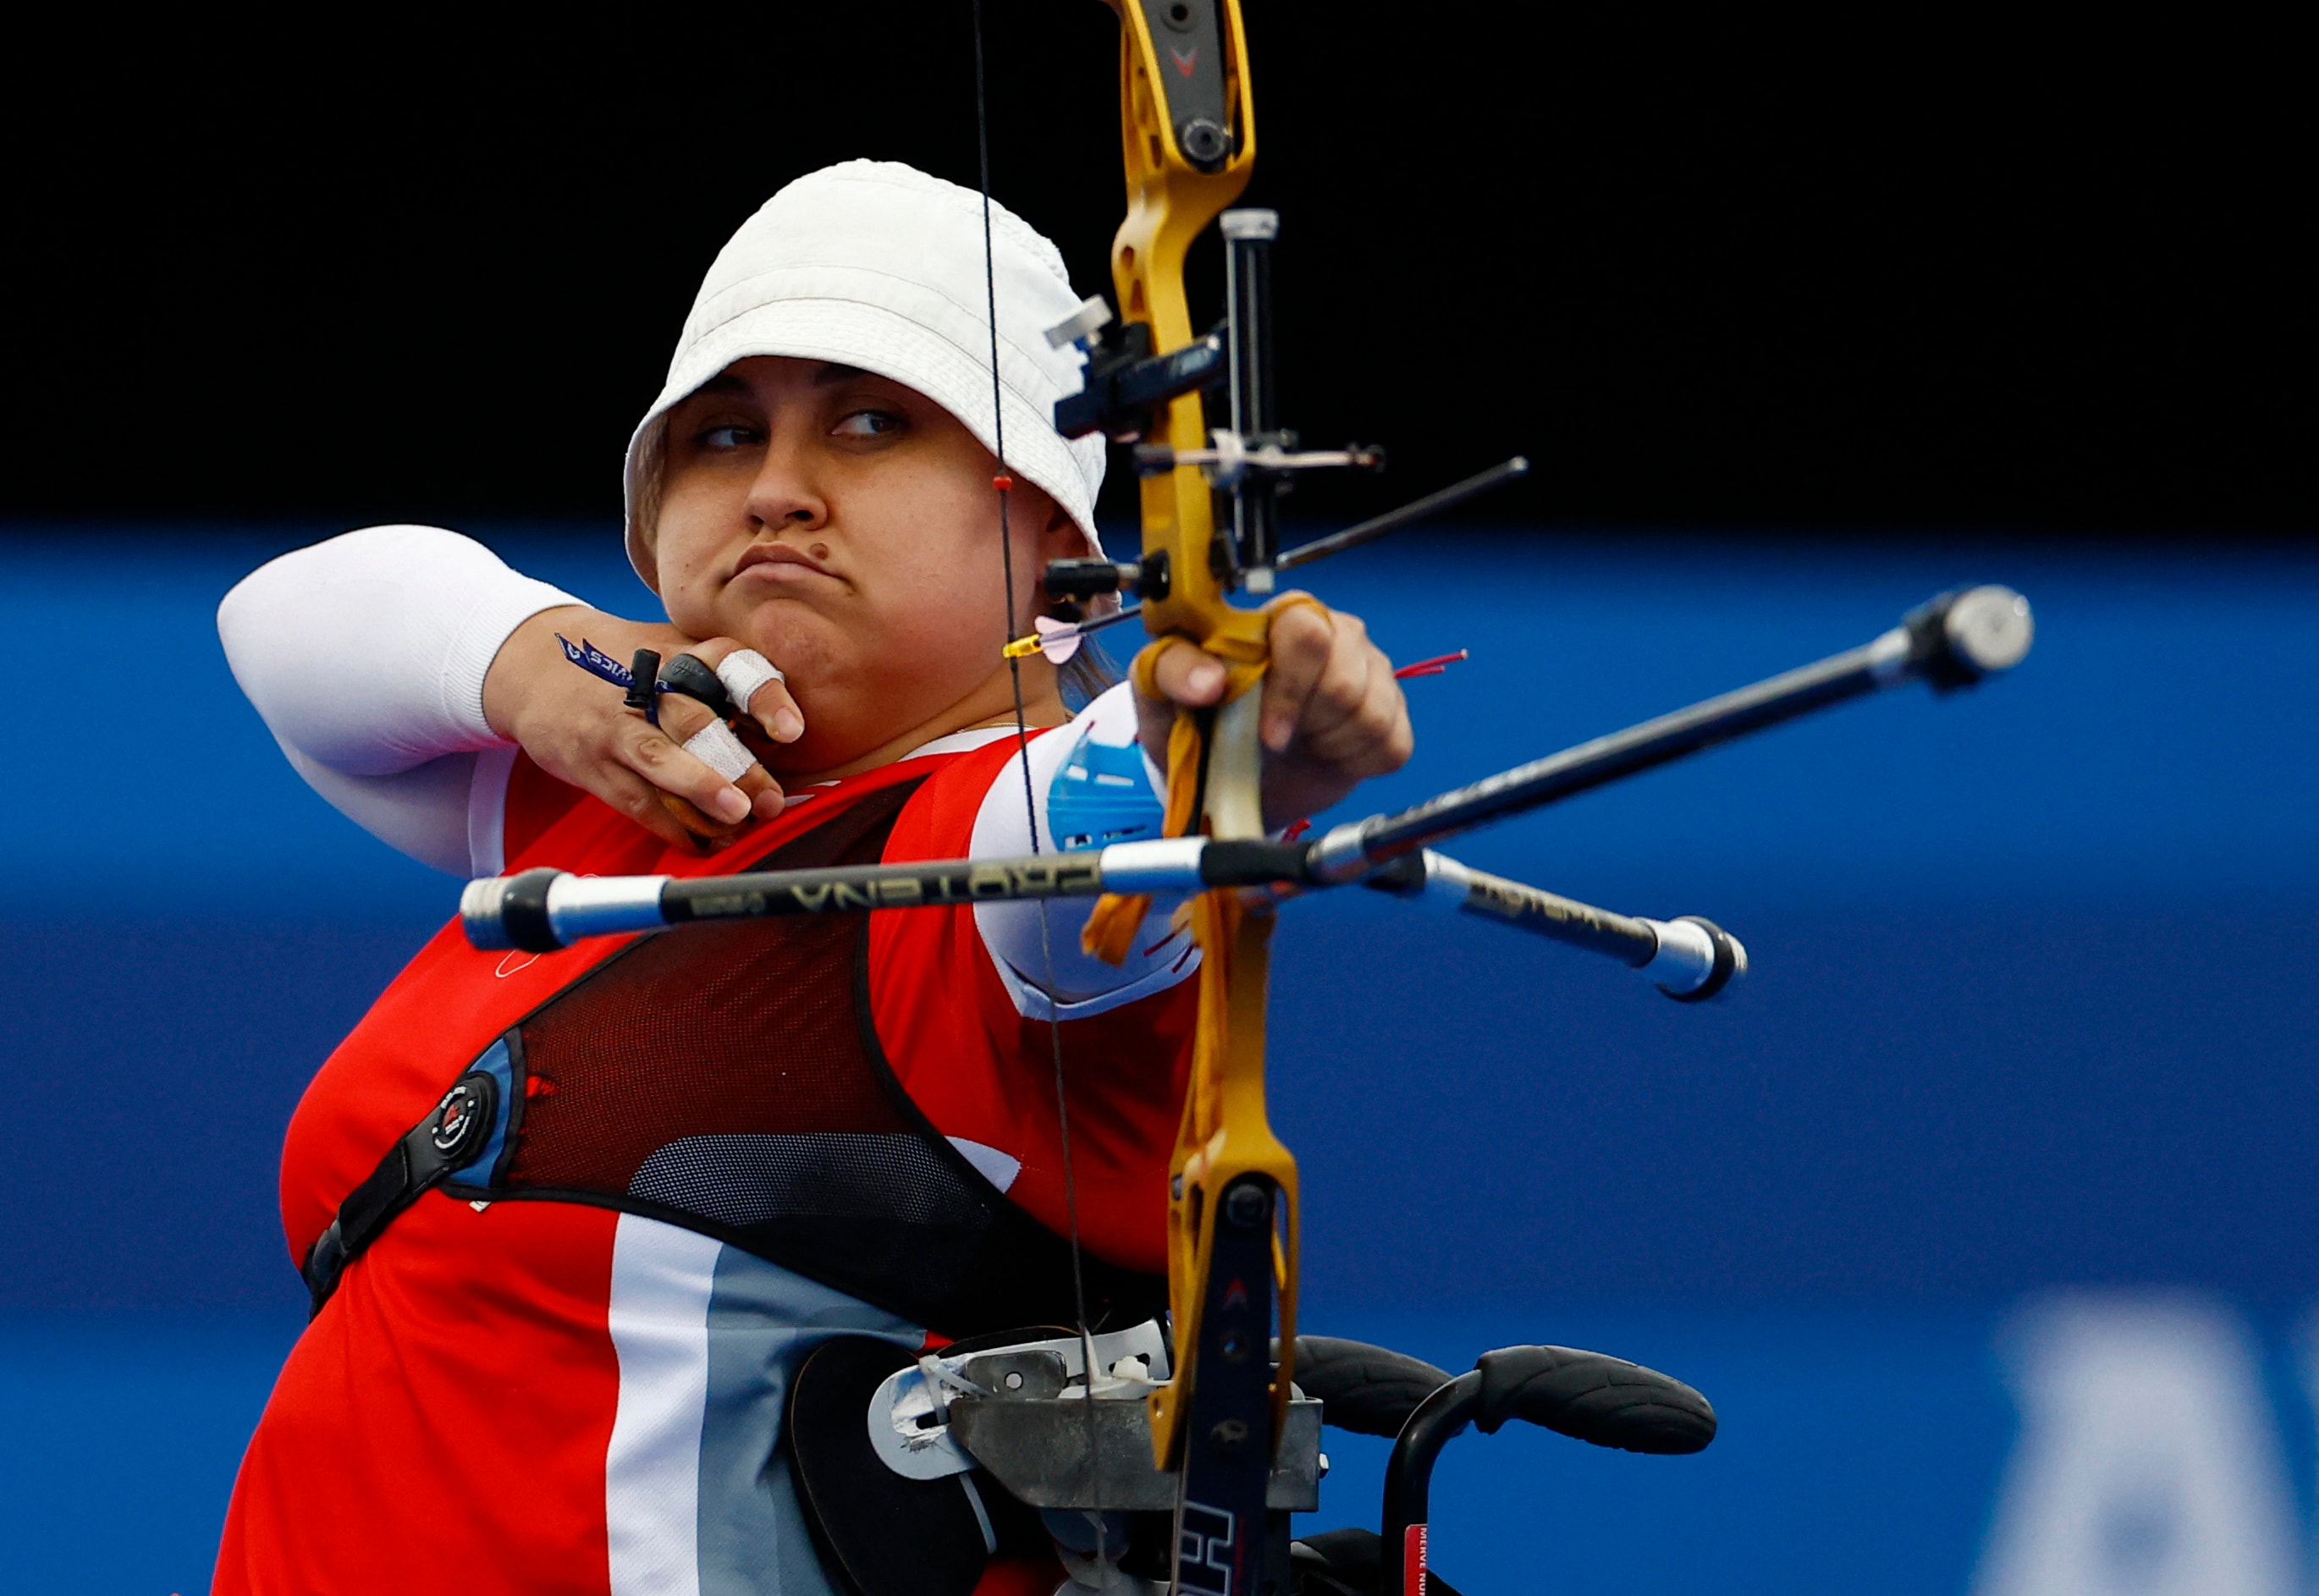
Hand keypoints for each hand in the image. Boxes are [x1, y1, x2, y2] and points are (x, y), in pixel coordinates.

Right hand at [481, 608, 806, 851]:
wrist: (535, 666)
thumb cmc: (628, 663)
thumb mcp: (674, 649)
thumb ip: (722, 680)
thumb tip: (786, 734)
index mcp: (679, 653)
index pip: (730, 665)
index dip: (763, 697)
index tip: (791, 731)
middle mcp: (647, 687)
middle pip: (695, 723)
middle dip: (737, 766)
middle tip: (770, 800)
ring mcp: (616, 727)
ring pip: (660, 763)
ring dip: (701, 796)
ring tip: (737, 821)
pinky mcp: (593, 764)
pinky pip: (636, 800)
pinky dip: (672, 825)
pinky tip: (704, 842)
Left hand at [1134, 594, 1413, 831]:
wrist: (1230, 778)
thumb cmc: (1202, 723)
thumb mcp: (1162, 694)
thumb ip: (1171, 670)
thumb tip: (1209, 680)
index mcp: (1281, 619)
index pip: (1307, 632)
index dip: (1291, 687)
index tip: (1267, 733)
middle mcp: (1336, 635)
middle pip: (1347, 680)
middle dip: (1307, 723)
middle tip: (1276, 739)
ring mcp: (1371, 673)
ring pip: (1373, 715)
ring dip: (1329, 745)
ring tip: (1301, 743)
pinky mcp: (1391, 716)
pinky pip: (1392, 744)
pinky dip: (1356, 762)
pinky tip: (1328, 755)